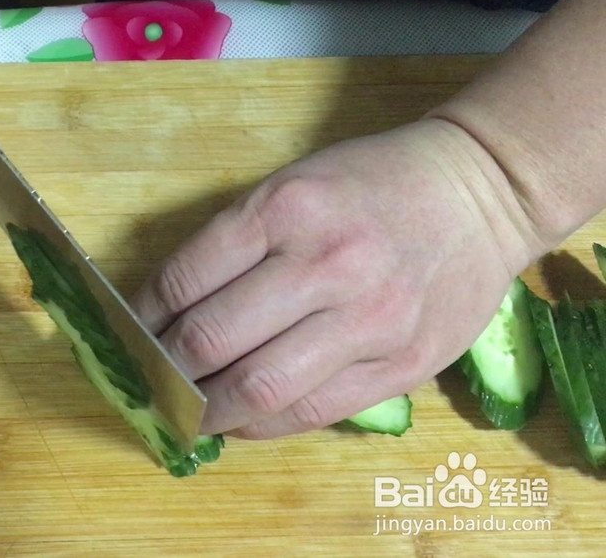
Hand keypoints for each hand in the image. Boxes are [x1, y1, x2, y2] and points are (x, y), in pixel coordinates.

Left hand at [130, 118, 544, 439]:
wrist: (480, 192)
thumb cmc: (370, 184)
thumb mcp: (291, 187)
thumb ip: (233, 246)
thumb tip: (166, 312)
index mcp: (285, 209)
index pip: (184, 281)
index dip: (142, 319)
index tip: (129, 336)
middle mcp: (325, 264)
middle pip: (212, 341)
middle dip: (164, 371)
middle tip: (149, 381)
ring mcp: (369, 320)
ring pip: (259, 389)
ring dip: (205, 410)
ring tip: (184, 413)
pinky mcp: (401, 366)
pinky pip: (311, 412)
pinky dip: (260, 425)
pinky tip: (239, 419)